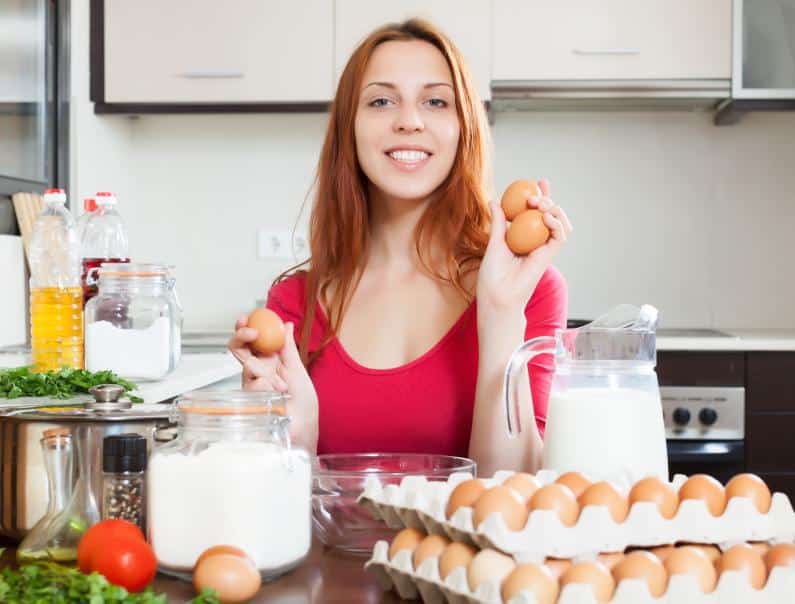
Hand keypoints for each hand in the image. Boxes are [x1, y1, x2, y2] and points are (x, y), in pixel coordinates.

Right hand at [228, 317, 318, 447]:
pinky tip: (276, 394)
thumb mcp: (297, 368)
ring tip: (280, 384)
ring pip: (246, 364)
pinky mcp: (249, 397)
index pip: (252, 339)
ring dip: (263, 370)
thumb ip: (288, 346)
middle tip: (251, 332)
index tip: (248, 317)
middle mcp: (258, 369)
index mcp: (270, 359)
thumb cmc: (303, 401)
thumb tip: (286, 324)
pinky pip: (252, 383)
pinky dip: (266, 386)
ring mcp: (253, 383)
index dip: (246, 326)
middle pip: (238, 347)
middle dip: (241, 335)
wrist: (303, 424)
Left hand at [477, 179, 572, 311]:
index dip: (541, 197)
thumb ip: (498, 222)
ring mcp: (543, 249)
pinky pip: (559, 237)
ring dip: (554, 210)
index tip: (537, 183)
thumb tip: (494, 201)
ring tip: (539, 205)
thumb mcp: (494, 242)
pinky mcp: (548, 257)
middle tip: (534, 196)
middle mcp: (535, 242)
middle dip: (547, 200)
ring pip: (560, 224)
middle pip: (550, 216)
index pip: (535, 213)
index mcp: (523, 238)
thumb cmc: (492, 275)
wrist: (496, 295)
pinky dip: (556, 224)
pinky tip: (545, 216)